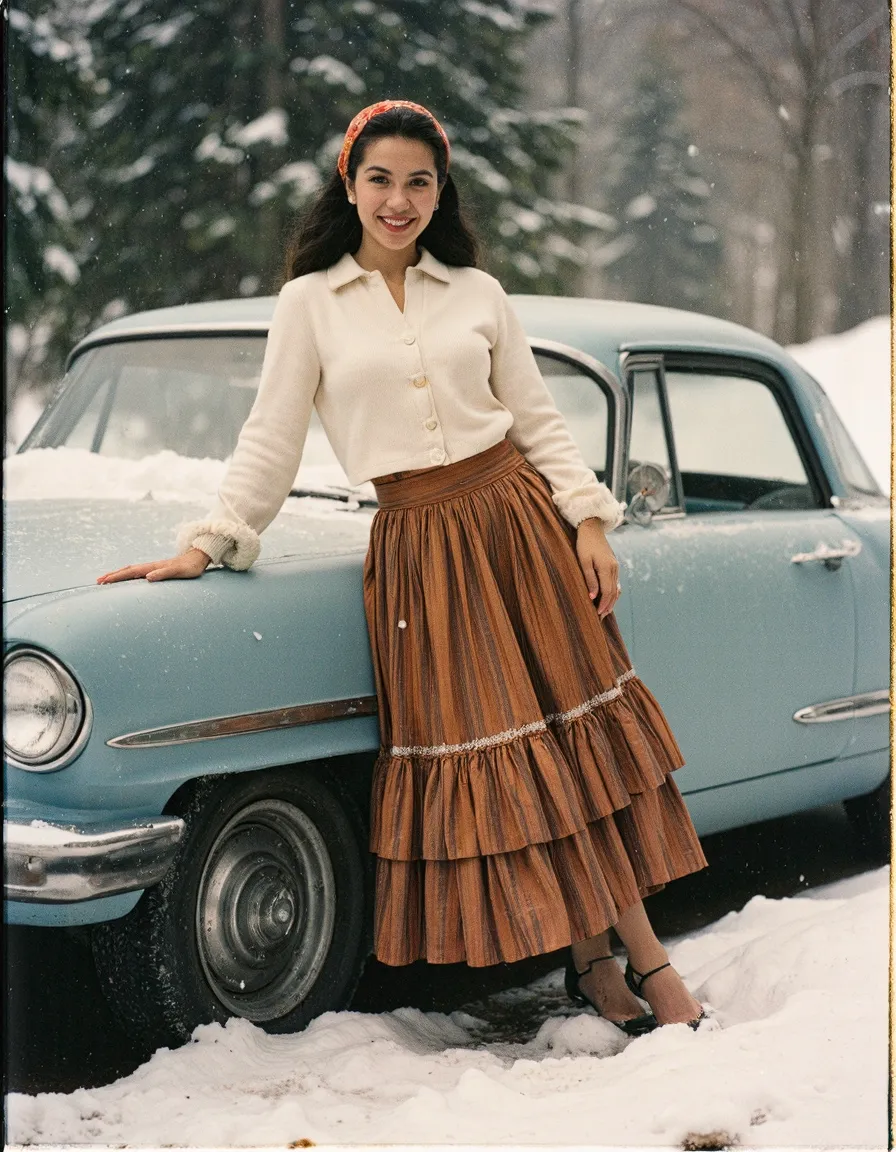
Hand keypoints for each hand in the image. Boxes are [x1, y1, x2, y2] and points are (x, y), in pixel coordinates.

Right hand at [97, 547, 212, 583]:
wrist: (197, 559)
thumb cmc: (189, 567)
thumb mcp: (178, 572)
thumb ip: (163, 574)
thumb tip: (147, 577)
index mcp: (152, 567)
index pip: (130, 572)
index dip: (116, 576)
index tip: (104, 581)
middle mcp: (150, 566)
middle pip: (127, 570)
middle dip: (112, 575)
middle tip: (98, 581)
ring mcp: (152, 567)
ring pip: (131, 571)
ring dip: (118, 575)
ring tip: (107, 579)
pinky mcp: (156, 570)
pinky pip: (138, 573)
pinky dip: (128, 576)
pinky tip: (127, 580)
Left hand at [575, 518, 619, 617]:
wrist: (592, 529)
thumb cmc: (584, 545)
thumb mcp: (583, 561)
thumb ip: (589, 579)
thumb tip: (592, 597)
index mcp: (606, 568)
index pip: (607, 592)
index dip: (603, 605)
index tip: (597, 615)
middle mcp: (614, 569)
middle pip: (613, 592)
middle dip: (608, 606)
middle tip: (600, 618)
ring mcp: (615, 567)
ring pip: (616, 588)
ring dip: (611, 601)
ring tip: (605, 612)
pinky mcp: (614, 565)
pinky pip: (615, 583)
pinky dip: (613, 593)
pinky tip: (608, 599)